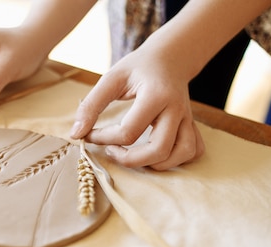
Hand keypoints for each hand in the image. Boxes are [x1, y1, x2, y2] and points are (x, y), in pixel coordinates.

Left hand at [70, 45, 204, 170]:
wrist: (169, 57)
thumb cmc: (137, 68)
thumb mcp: (111, 79)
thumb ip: (91, 106)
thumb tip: (76, 134)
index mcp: (155, 96)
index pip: (128, 132)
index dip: (104, 139)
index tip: (90, 134)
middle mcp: (176, 109)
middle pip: (158, 150)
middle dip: (130, 159)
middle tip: (112, 150)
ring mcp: (187, 119)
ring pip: (181, 154)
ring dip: (156, 164)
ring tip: (134, 155)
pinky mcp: (192, 125)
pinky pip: (195, 151)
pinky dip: (178, 160)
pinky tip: (158, 153)